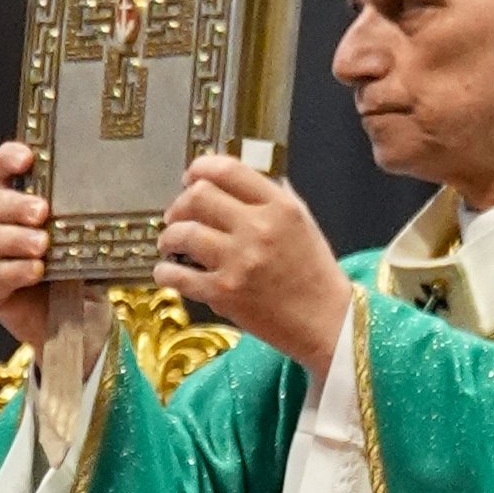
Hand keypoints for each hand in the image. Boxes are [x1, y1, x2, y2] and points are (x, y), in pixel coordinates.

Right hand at [0, 141, 108, 375]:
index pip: (2, 172)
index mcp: (20, 205)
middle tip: (41, 212)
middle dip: (16, 204)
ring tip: (43, 245)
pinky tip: (35, 270)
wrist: (84, 326)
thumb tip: (111, 189)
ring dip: (18, 239)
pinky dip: (15, 270)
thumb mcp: (88, 241)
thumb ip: (84, 217)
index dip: (8, 160)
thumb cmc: (84, 276)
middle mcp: (0, 226)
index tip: (27, 158)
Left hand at [154, 156, 351, 382]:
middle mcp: (257, 228)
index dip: (200, 168)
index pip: (227, 170)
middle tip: (176, 215)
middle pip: (198, 196)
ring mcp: (238, 261)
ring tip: (169, 243)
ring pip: (183, 233)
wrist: (327, 324)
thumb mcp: (306, 224)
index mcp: (278, 207)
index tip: (190, 177)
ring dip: (169, 236)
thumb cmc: (317, 275)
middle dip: (180, 203)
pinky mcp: (225, 293)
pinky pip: (180, 276)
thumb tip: (248, 179)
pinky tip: (166, 271)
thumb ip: (277, 198)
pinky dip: (166, 272)